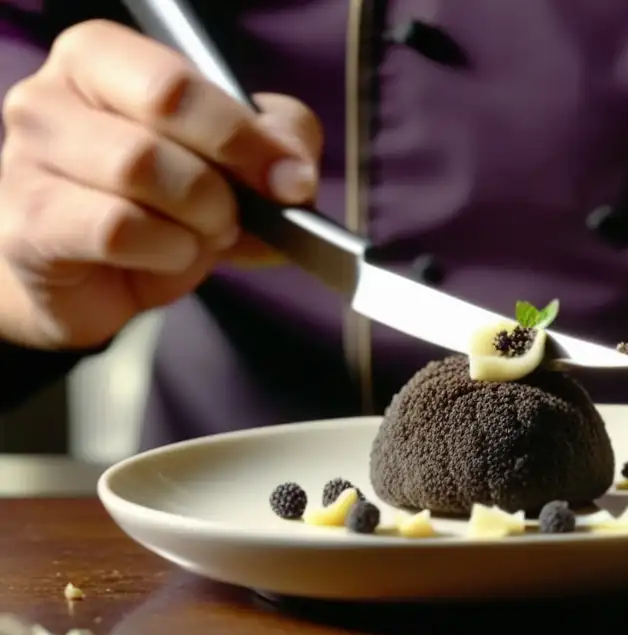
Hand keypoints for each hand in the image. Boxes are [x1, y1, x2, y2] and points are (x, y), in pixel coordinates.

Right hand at [0, 20, 322, 349]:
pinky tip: (167, 255)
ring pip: (139, 168)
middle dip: (224, 176)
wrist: (96, 278)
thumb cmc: (161, 207)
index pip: (178, 79)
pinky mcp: (30, 224)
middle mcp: (51, 95)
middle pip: (163, 112)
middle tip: (236, 214)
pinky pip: (117, 228)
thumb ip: (278, 142)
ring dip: (198, 217)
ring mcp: (29, 158)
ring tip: (200, 235)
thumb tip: (293, 172)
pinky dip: (167, 250)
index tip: (288, 178)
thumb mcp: (235, 162)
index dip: (244, 132)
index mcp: (101, 58)